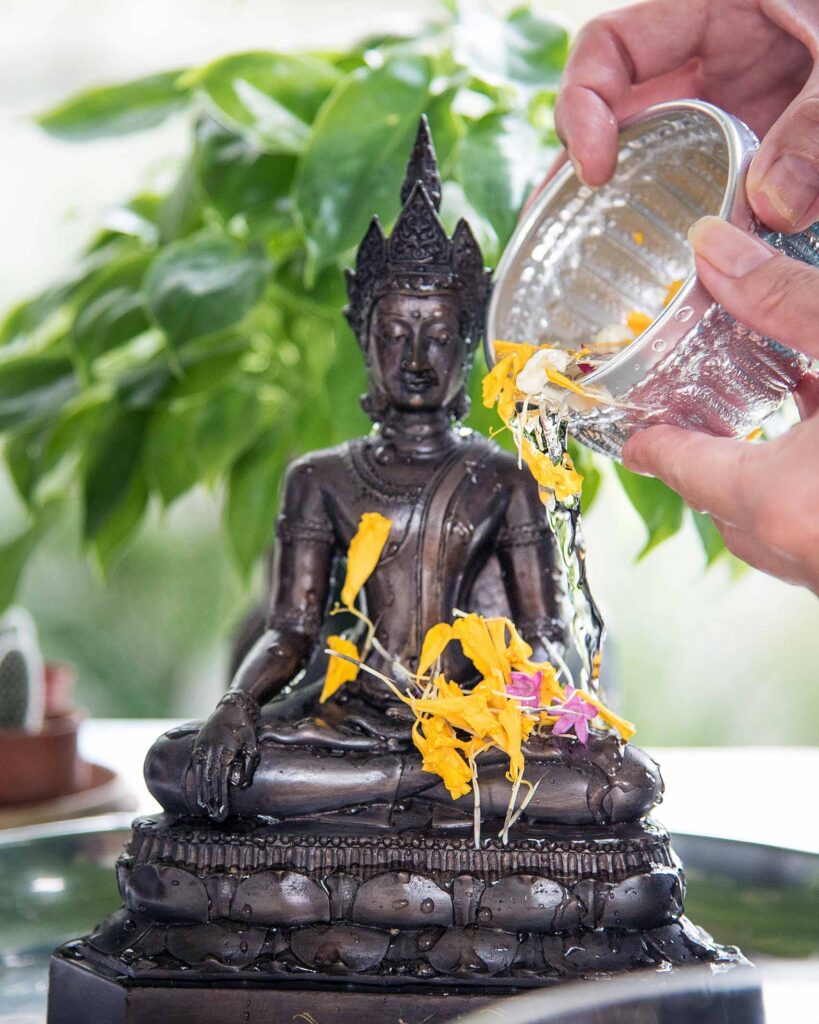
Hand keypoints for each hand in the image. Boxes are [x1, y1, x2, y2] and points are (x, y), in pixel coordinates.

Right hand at [191, 694, 259, 820]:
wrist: (232, 707)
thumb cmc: (246, 728)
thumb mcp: (253, 745)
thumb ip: (248, 766)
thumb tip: (240, 786)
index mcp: (227, 750)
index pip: (222, 779)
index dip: (222, 797)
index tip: (223, 811)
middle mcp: (212, 749)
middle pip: (210, 780)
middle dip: (212, 800)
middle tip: (215, 816)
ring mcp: (203, 747)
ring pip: (201, 774)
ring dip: (203, 793)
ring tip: (206, 809)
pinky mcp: (198, 745)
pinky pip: (195, 766)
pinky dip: (196, 781)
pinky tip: (199, 792)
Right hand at [544, 0, 818, 231]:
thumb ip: (814, 124)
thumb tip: (770, 207)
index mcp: (718, 4)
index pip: (610, 49)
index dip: (583, 107)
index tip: (593, 170)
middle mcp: (720, 54)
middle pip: (624, 112)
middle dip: (591, 170)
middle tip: (570, 234)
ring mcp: (745, 99)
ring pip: (667, 153)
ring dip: (640, 203)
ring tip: (607, 260)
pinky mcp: (774, 138)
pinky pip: (720, 176)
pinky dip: (704, 216)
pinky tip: (693, 258)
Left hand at [622, 216, 818, 593]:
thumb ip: (787, 302)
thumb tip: (714, 249)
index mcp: (783, 504)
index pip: (682, 468)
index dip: (652, 441)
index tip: (632, 432)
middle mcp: (803, 551)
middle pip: (722, 500)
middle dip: (705, 457)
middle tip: (691, 418)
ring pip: (774, 518)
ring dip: (763, 472)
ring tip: (765, 423)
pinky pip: (817, 519)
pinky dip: (811, 481)